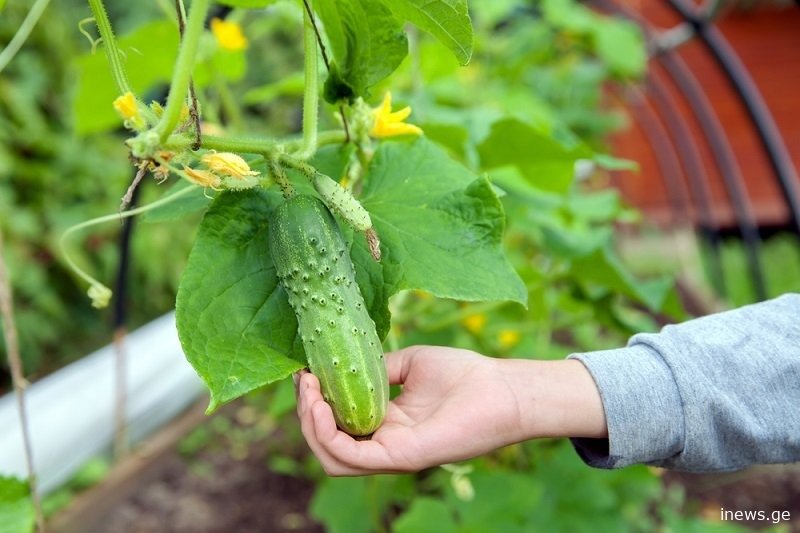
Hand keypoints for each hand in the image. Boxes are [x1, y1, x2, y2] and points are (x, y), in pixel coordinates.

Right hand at [296, 345, 606, 475]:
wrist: (502, 387)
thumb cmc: (465, 374)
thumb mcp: (411, 363)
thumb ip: (380, 368)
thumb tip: (352, 360)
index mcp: (386, 424)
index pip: (337, 426)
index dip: (314, 403)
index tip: (306, 372)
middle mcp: (385, 444)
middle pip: (327, 444)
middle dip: (306, 413)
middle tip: (305, 381)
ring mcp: (392, 454)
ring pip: (332, 458)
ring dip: (310, 426)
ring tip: (309, 394)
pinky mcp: (401, 457)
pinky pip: (351, 457)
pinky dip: (327, 434)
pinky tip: (320, 405)